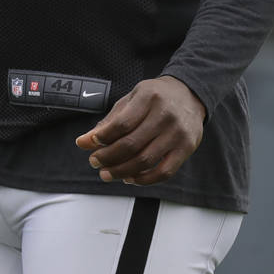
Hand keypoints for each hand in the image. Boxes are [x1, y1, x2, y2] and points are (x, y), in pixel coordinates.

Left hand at [75, 76, 205, 185]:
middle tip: (95, 162)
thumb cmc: (156, 97)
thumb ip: (111, 120)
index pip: (122, 123)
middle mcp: (165, 114)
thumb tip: (84, 142)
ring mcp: (177, 133)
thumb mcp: (132, 98)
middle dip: (108, 157)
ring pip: (145, 161)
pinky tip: (130, 178)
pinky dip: (144, 180)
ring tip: (107, 173)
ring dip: (121, 171)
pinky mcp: (187, 148)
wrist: (190, 93)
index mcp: (149, 97)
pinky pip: (164, 172)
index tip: (88, 143)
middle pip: (131, 144)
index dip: (103, 137)